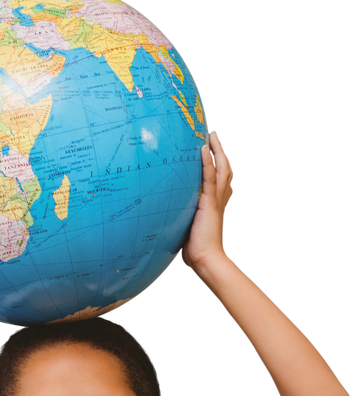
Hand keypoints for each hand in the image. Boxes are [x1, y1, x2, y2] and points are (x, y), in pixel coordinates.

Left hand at [180, 128, 235, 275]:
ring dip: (217, 150)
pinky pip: (209, 179)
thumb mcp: (190, 227)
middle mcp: (221, 199)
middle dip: (221, 150)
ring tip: (211, 134)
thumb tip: (169, 215)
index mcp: (217, 204)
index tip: (214, 149)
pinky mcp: (209, 204)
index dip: (219, 162)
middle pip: (226, 168)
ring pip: (222, 169)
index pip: (222, 178)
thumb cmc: (198, 250)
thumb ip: (185, 217)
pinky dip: (208, 163)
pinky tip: (203, 150)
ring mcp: (216, 200)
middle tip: (214, 134)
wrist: (207, 261)